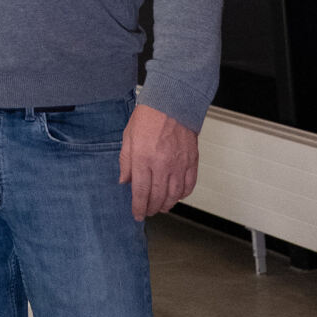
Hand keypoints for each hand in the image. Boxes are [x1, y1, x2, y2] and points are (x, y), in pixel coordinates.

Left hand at [118, 102, 197, 220]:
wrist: (172, 102)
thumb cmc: (149, 116)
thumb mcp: (128, 136)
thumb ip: (125, 161)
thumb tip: (124, 180)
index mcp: (143, 158)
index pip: (140, 192)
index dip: (138, 207)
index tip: (137, 214)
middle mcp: (162, 164)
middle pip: (157, 197)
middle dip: (151, 208)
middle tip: (147, 211)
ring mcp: (179, 165)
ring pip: (174, 196)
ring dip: (166, 205)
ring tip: (160, 206)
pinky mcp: (191, 162)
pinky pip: (189, 186)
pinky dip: (182, 195)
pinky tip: (176, 195)